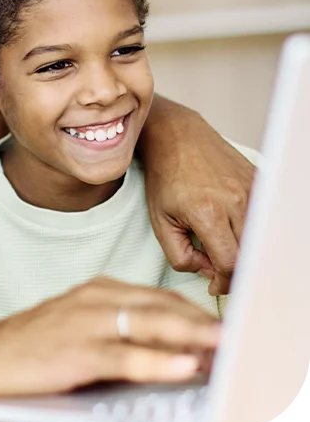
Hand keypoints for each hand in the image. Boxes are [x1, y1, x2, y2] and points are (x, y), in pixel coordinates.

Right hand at [0, 278, 220, 397]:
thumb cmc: (32, 346)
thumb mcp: (78, 327)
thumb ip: (119, 329)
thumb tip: (171, 348)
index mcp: (97, 290)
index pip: (157, 296)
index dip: (193, 311)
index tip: (221, 325)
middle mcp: (94, 299)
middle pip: (160, 306)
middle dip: (200, 322)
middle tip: (232, 336)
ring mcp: (84, 323)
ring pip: (149, 326)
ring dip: (190, 336)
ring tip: (221, 347)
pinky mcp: (76, 352)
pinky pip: (125, 356)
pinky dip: (158, 362)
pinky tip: (182, 367)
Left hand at [139, 97, 254, 294]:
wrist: (178, 137)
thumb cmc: (165, 178)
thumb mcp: (160, 221)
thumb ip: (180, 255)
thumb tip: (208, 272)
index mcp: (207, 212)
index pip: (230, 263)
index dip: (223, 282)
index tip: (213, 284)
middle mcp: (236, 201)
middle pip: (250, 254)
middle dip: (235, 271)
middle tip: (218, 271)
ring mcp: (252, 190)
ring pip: (259, 238)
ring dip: (244, 251)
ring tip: (222, 248)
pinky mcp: (260, 182)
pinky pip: (263, 217)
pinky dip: (251, 231)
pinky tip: (232, 228)